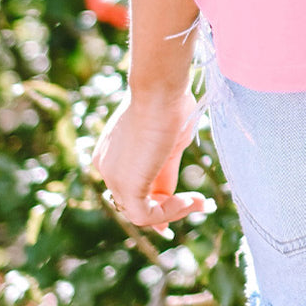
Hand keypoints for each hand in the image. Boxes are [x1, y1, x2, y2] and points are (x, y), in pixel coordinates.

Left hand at [89, 85, 208, 234]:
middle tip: (196, 204)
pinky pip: (145, 216)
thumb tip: (174, 195)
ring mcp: (113, 179)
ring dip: (172, 211)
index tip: (185, 200)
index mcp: (112, 152)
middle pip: (136, 199)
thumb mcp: (168, 142)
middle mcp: (106, 167)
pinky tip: (189, 201)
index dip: (159, 198)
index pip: (133, 183)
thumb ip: (166, 169)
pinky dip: (169, 214)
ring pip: (140, 212)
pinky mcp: (126, 187)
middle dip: (167, 208)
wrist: (161, 89)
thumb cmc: (168, 104)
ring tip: (198, 202)